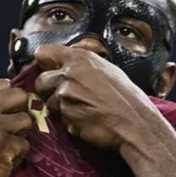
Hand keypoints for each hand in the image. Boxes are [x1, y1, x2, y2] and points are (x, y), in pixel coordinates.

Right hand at [0, 79, 32, 176]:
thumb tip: (17, 97)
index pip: (1, 84)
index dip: (11, 98)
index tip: (10, 113)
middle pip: (18, 95)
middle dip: (21, 112)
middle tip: (14, 130)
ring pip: (26, 119)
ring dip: (22, 136)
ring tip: (7, 149)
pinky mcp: (3, 145)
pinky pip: (26, 143)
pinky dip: (20, 155)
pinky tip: (6, 162)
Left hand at [33, 45, 156, 149]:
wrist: (135, 123)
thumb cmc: (127, 99)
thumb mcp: (107, 70)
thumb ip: (82, 65)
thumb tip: (66, 64)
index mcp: (80, 58)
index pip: (42, 52)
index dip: (45, 64)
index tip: (51, 71)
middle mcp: (69, 74)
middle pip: (40, 81)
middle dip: (48, 90)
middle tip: (66, 96)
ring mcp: (65, 96)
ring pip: (48, 102)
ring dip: (59, 108)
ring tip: (81, 109)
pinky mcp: (66, 116)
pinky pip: (58, 119)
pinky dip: (68, 121)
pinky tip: (85, 120)